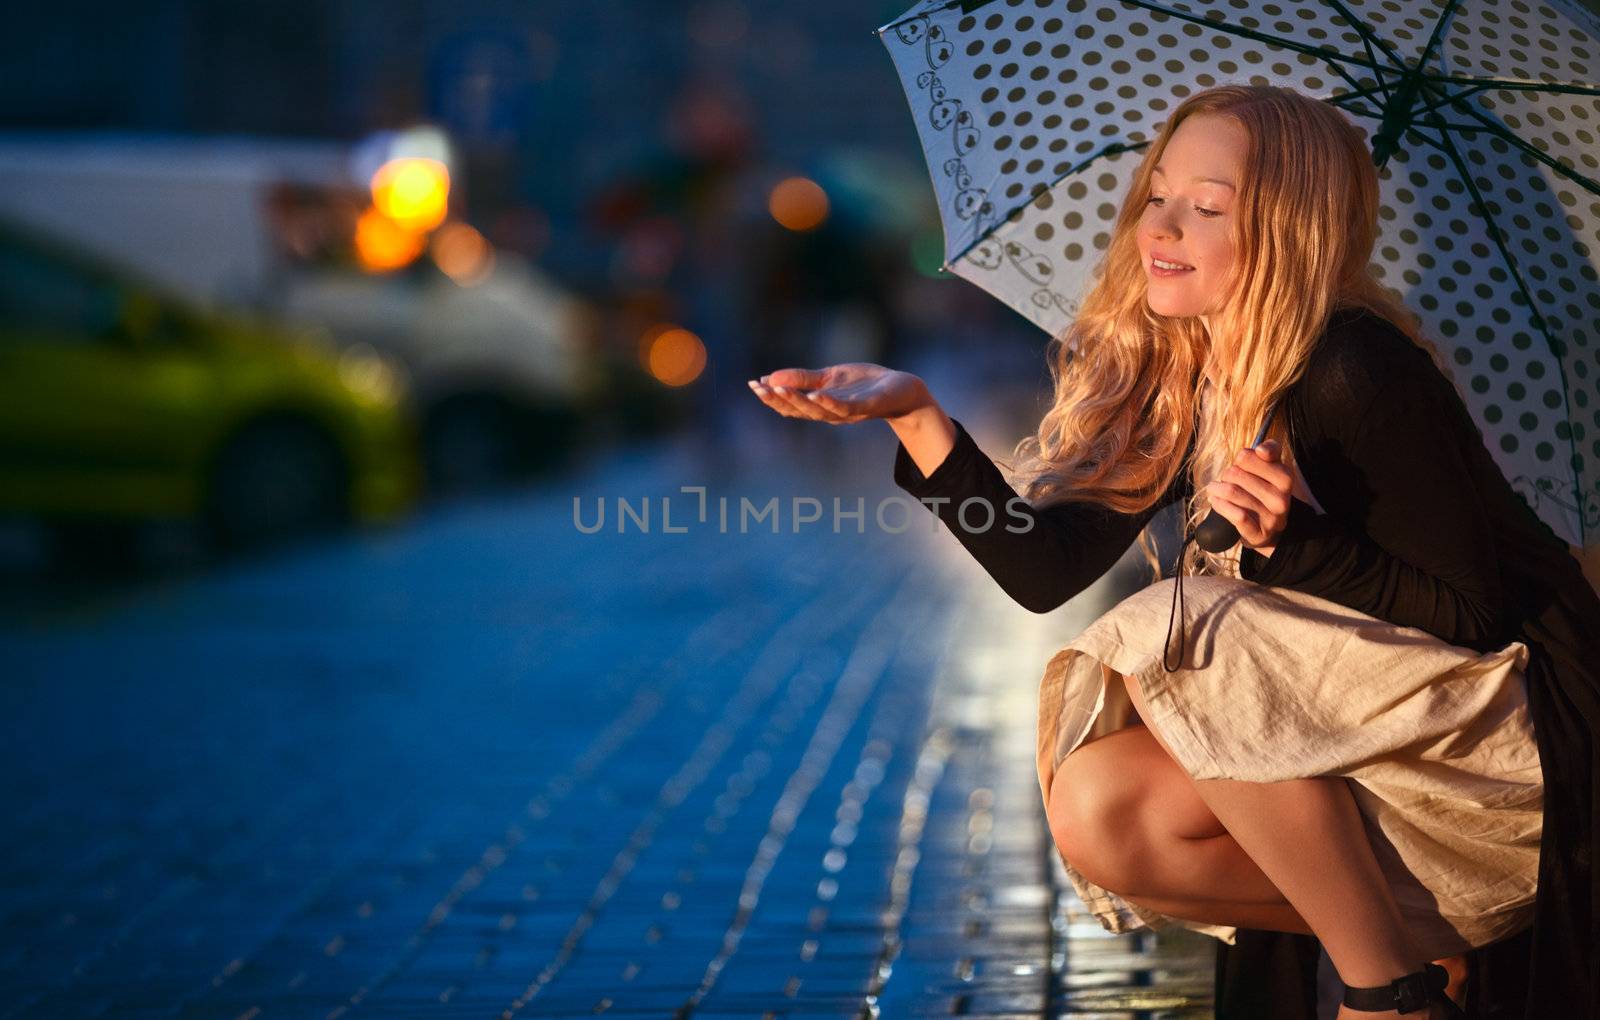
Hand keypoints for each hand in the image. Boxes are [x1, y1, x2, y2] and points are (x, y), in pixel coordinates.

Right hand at [746, 363, 929, 424]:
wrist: (901, 389)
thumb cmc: (864, 384)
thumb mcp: (829, 377)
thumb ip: (803, 378)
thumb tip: (770, 377)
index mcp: (820, 406)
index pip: (791, 406)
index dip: (771, 397)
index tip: (753, 385)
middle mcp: (830, 414)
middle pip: (799, 411)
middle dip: (778, 400)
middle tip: (759, 388)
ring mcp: (848, 412)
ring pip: (818, 411)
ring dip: (798, 401)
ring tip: (778, 388)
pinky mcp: (866, 406)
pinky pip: (844, 407)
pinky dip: (828, 402)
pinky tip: (815, 394)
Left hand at [1204, 439, 1292, 553]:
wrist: (1269, 529)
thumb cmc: (1265, 491)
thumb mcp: (1272, 468)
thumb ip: (1270, 450)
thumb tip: (1261, 450)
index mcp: (1285, 478)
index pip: (1248, 457)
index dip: (1240, 459)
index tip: (1241, 463)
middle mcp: (1281, 498)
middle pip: (1235, 473)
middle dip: (1226, 475)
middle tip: (1226, 480)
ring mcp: (1271, 517)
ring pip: (1232, 492)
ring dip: (1216, 489)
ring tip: (1215, 490)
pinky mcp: (1259, 533)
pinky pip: (1235, 514)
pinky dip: (1220, 505)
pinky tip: (1216, 502)